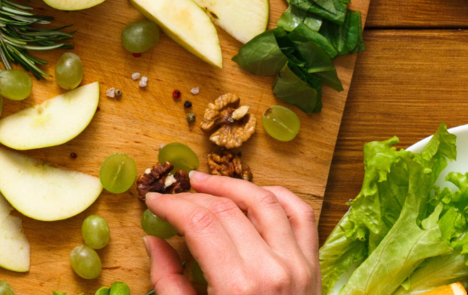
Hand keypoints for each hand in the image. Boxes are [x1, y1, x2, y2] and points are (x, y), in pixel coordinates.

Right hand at [144, 171, 319, 294]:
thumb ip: (169, 281)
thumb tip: (153, 240)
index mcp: (238, 287)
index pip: (200, 222)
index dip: (171, 205)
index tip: (153, 201)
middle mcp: (272, 270)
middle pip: (227, 208)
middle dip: (193, 196)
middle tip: (173, 197)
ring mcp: (299, 266)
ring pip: (265, 201)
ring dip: (232, 185)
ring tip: (206, 183)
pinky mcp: (314, 267)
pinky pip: (302, 215)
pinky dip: (278, 196)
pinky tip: (254, 194)